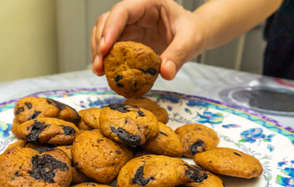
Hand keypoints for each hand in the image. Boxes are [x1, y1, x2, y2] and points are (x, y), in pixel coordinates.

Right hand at [91, 0, 205, 79]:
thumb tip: (166, 73)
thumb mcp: (191, 41)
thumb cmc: (193, 31)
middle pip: (107, 22)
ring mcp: (129, 25)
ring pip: (103, 33)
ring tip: (99, 71)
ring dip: (99, 52)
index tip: (105, 49)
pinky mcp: (127, 39)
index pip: (122, 11)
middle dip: (100, 43)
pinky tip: (106, 71)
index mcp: (148, 3)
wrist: (195, 35)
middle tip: (99, 66)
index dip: (110, 29)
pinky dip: (106, 58)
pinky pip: (111, 46)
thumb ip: (178, 55)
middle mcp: (134, 12)